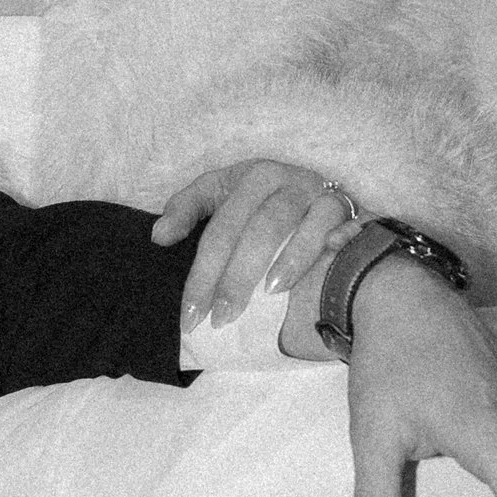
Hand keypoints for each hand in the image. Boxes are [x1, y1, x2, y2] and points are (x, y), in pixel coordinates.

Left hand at [151, 156, 360, 329]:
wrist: (329, 196)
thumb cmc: (268, 202)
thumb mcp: (226, 197)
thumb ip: (188, 210)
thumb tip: (158, 236)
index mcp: (242, 176)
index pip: (212, 220)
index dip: (198, 268)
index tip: (188, 310)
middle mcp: (272, 176)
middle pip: (237, 227)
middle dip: (220, 278)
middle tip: (211, 320)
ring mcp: (306, 188)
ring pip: (271, 226)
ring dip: (252, 269)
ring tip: (237, 309)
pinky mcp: (338, 204)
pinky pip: (317, 230)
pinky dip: (298, 257)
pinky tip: (280, 287)